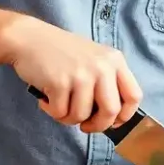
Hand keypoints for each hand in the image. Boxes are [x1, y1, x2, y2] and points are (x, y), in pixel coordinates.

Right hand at [5, 15, 142, 132]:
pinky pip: (61, 113)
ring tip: (59, 103)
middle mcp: (102, 66)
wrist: (29, 38)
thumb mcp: (94, 60)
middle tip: (84, 126)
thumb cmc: (61, 53)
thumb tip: (113, 118)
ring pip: (82, 115)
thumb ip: (107, 82)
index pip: (134, 96)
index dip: (124, 116)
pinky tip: (46, 99)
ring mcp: (82, 74)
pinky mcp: (60, 82)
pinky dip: (52, 111)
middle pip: (111, 111)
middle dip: (97, 126)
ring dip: (68, 117)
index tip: (112, 123)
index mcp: (115, 60)